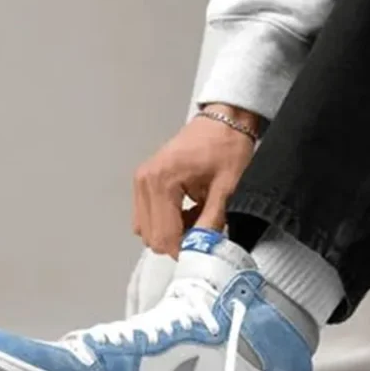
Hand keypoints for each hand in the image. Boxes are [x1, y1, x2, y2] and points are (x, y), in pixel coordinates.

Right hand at [133, 104, 258, 256]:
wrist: (224, 121)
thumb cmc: (227, 146)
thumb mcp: (227, 189)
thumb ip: (212, 223)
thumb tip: (203, 249)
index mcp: (162, 181)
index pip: (164, 236)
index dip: (185, 250)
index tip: (204, 249)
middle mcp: (145, 181)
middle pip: (152, 237)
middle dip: (178, 241)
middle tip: (205, 232)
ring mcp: (142, 181)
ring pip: (147, 229)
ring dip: (172, 232)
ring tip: (197, 217)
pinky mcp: (145, 182)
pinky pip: (148, 216)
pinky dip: (167, 221)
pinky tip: (188, 211)